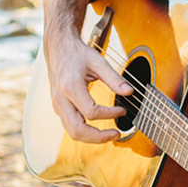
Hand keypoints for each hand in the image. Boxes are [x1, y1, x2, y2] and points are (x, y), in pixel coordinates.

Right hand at [42, 0, 131, 143]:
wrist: (58, 48)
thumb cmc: (78, 54)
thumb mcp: (98, 62)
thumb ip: (114, 78)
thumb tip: (130, 92)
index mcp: (70, 87)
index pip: (91, 112)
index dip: (110, 115)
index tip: (123, 110)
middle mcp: (60, 99)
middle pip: (78, 130)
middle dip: (99, 137)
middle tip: (117, 134)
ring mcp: (57, 105)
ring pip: (72, 132)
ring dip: (92, 138)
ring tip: (110, 135)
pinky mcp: (58, 107)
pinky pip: (69, 126)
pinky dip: (84, 131)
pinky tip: (98, 128)